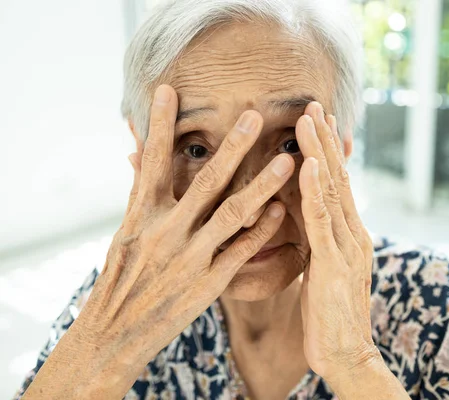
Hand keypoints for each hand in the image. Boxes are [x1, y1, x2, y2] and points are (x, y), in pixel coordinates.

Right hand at [23, 84, 294, 398]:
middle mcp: (166, 232)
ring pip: (233, 214)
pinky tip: (283, 212)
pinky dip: (263, 231)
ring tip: (286, 161)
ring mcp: (190, 257)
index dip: (161, 125)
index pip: (153, 162)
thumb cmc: (122, 278)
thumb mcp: (125, 233)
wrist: (117, 332)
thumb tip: (138, 153)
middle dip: (233, 146)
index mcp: (141, 216)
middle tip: (256, 114)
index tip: (169, 89)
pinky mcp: (209, 282)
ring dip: (262, 186)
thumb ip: (140, 194)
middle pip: (206, 181)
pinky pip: (242, 251)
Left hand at [296, 103, 378, 383]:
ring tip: (308, 118)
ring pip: (332, 190)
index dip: (329, 152)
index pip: (338, 185)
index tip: (318, 122)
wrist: (347, 354)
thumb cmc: (330, 315)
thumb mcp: (324, 270)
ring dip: (320, 151)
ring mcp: (346, 246)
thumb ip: (319, 241)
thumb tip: (305, 219)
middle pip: (338, 178)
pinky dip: (316, 188)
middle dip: (325, 140)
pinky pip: (322, 220)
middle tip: (314, 105)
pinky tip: (310, 162)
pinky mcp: (334, 263)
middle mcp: (352, 233)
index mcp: (348, 235)